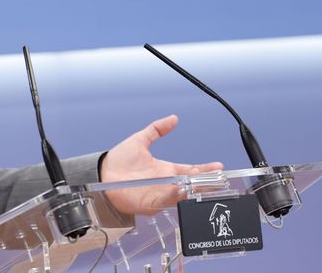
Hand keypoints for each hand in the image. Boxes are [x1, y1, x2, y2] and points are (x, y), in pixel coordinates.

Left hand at [99, 115, 221, 213]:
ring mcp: (161, 194)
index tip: (219, 166)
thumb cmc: (119, 160)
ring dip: (195, 190)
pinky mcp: (152, 204)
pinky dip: (177, 198)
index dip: (205, 169)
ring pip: (184, 195)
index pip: (191, 170)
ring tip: (206, 184)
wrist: (102, 174)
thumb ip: (157, 129)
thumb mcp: (140, 140)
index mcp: (166, 170)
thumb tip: (173, 118)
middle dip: (206, 182)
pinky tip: (185, 191)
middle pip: (192, 184)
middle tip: (219, 178)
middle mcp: (167, 183)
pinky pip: (168, 203)